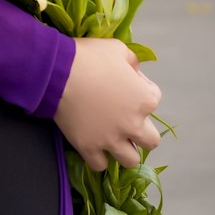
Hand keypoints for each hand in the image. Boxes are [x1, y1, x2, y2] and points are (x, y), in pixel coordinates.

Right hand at [53, 37, 161, 170]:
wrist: (59, 72)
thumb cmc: (91, 57)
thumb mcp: (118, 48)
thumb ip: (132, 62)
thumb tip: (134, 72)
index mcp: (144, 100)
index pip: (155, 99)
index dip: (141, 90)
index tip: (127, 85)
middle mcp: (133, 125)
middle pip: (151, 141)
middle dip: (142, 131)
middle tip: (127, 120)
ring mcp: (111, 140)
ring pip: (130, 160)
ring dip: (124, 149)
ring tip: (113, 138)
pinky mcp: (89, 148)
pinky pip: (100, 165)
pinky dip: (98, 158)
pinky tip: (94, 145)